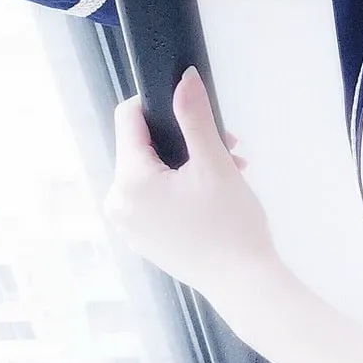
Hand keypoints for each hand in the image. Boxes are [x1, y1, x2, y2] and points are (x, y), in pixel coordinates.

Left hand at [103, 66, 278, 304]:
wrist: (244, 283)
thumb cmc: (232, 226)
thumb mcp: (215, 162)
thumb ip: (195, 116)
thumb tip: (184, 79)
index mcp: (130, 181)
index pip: (128, 119)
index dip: (158, 104)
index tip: (193, 109)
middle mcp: (118, 203)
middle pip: (143, 149)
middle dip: (184, 141)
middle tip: (227, 149)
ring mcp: (129, 225)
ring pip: (152, 174)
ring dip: (187, 165)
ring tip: (228, 173)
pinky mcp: (143, 239)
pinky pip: (154, 200)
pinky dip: (180, 190)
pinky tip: (213, 196)